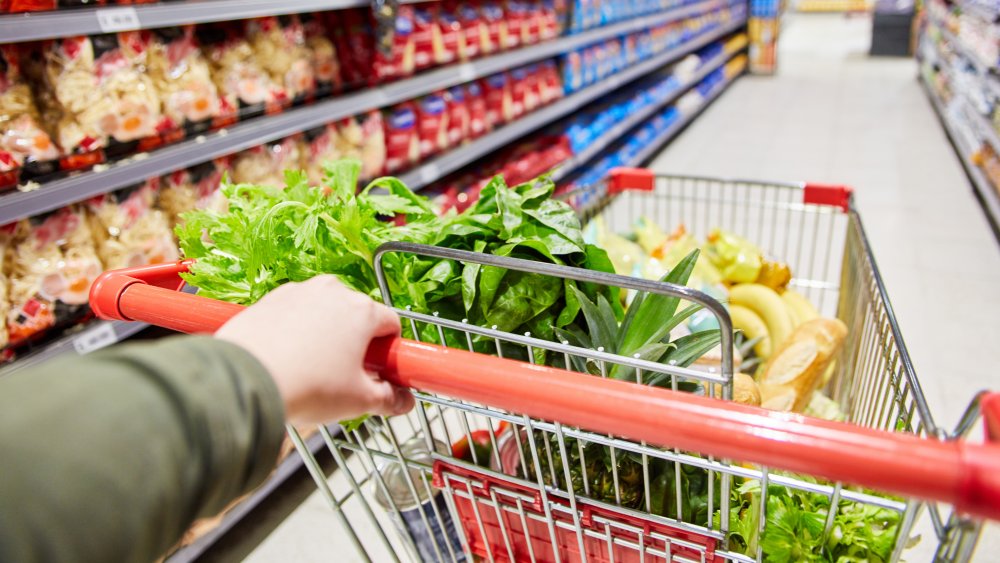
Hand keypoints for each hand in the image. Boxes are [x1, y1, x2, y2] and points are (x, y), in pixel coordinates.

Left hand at [215, 276, 414, 424]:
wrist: (246, 380)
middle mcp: (333, 291)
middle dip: (356, 340)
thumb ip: (389, 399)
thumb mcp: (358, 400)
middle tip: (345, 373)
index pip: (391, 323)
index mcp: (362, 310)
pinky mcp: (270, 298)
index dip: (389, 350)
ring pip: (324, 310)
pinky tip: (287, 357)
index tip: (380, 369)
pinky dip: (295, 329)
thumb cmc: (308, 386)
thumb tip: (404, 401)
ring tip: (312, 367)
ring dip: (325, 332)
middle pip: (357, 314)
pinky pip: (293, 311)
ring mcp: (299, 291)